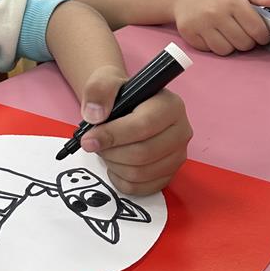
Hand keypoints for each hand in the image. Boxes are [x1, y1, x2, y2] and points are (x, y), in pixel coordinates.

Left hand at [76, 66, 192, 194]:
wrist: (125, 106)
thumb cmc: (118, 95)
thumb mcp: (105, 82)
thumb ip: (99, 92)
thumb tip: (95, 116)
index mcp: (170, 105)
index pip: (144, 125)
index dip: (112, 135)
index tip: (88, 139)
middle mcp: (181, 131)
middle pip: (143, 153)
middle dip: (111, 151)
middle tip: (94, 143)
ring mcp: (177, 156)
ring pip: (140, 173)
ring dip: (114, 165)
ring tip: (106, 150)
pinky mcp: (169, 174)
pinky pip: (141, 188)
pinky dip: (120, 179)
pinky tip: (115, 164)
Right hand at [171, 0, 269, 54]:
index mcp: (232, 0)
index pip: (257, 30)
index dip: (262, 36)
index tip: (260, 34)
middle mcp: (216, 12)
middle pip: (243, 43)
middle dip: (246, 41)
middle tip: (242, 32)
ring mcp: (201, 24)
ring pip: (226, 50)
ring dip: (230, 45)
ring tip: (227, 34)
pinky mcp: (189, 33)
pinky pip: (210, 50)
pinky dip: (214, 46)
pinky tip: (213, 34)